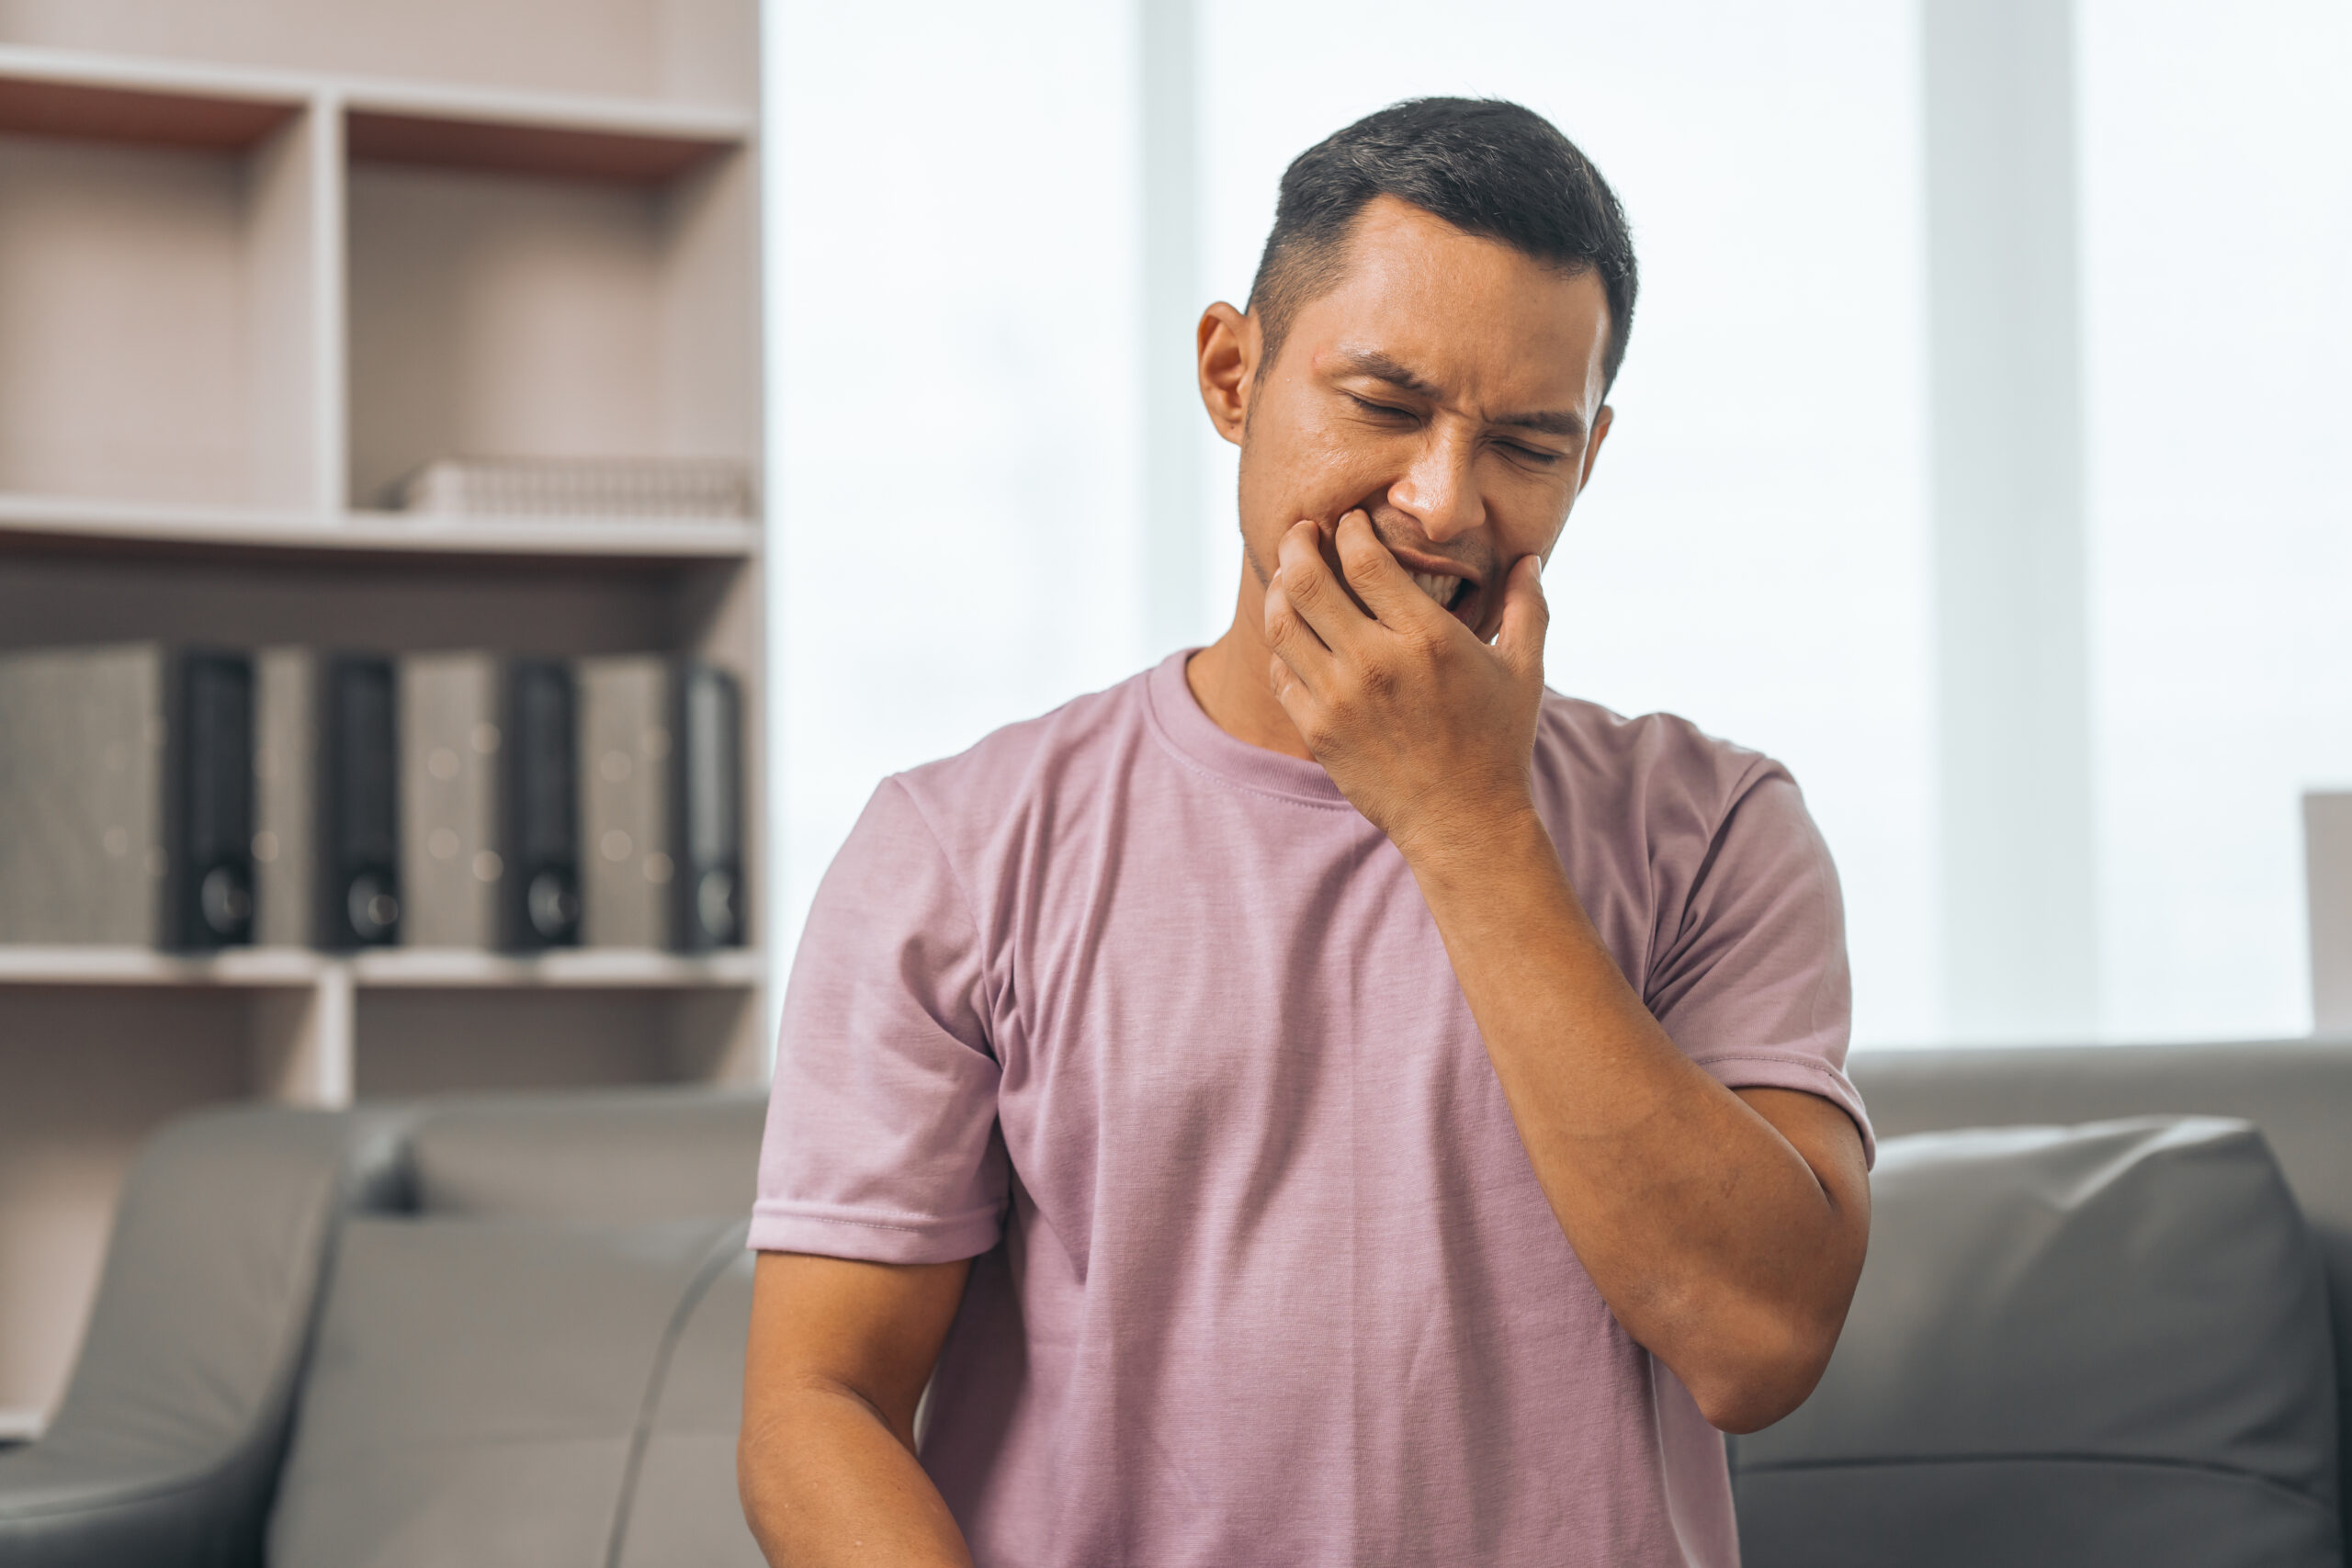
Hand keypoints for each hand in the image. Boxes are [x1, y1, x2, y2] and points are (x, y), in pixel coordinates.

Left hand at [1261, 510, 1548, 863]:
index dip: (1348, 528)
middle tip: (1301, 530)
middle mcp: (1376, 662)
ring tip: (1289, 576)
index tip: (1349, 521)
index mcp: (1427, 638)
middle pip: (1307, 579)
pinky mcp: (1317, 731)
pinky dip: (1282, 646)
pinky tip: (1296, 635)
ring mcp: (1339, 699)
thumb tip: (1528, 558)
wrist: (1463, 822)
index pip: (1364, 558)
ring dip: (1279, 588)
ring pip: (1282, 622)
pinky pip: (1281, 671)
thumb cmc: (1497, 743)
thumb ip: (1527, 608)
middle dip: (1296, 541)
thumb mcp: (1524, 672)